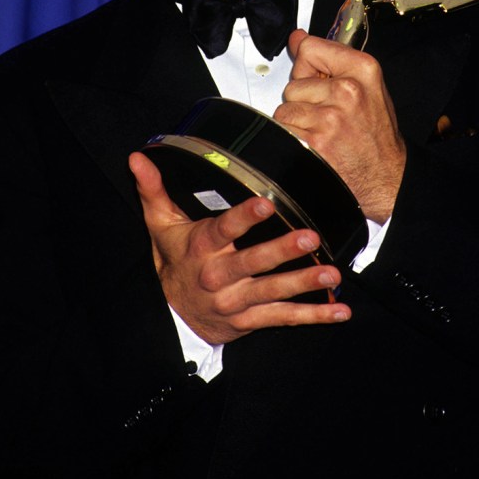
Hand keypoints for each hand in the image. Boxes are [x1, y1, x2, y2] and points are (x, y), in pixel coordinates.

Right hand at [129, 152, 350, 344]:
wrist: (171, 315)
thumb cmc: (173, 260)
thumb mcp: (160, 225)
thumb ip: (154, 188)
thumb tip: (138, 157)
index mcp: (202, 248)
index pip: (224, 229)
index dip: (245, 217)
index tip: (266, 204)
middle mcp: (219, 276)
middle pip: (253, 263)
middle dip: (282, 251)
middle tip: (309, 238)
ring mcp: (237, 301)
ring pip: (273, 293)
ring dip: (304, 284)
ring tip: (331, 273)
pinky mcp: (251, 321)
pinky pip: (284, 319)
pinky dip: (314, 316)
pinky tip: (340, 311)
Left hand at [273, 30, 405, 223]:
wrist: (386, 177)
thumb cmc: (376, 133)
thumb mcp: (365, 86)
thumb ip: (330, 60)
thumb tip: (296, 37)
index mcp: (363, 69)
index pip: (309, 48)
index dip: (308, 67)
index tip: (318, 80)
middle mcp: (347, 90)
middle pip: (293, 83)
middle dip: (303, 100)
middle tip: (328, 116)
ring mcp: (330, 117)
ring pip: (285, 109)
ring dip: (297, 123)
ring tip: (322, 131)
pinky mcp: (315, 141)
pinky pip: (283, 131)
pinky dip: (293, 140)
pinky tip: (315, 145)